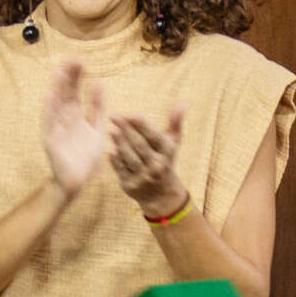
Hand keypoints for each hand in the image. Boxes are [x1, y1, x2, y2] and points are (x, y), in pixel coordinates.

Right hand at [42, 59, 108, 197]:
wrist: (77, 183)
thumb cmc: (86, 158)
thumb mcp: (97, 129)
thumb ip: (98, 108)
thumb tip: (99, 83)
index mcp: (76, 116)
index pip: (75, 91)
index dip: (76, 76)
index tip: (80, 60)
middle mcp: (64, 119)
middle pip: (65, 93)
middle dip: (67, 76)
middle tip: (70, 58)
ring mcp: (56, 128)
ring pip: (56, 104)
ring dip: (57, 88)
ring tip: (58, 70)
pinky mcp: (51, 140)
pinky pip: (50, 122)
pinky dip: (49, 109)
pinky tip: (49, 94)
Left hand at [108, 103, 189, 217]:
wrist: (162, 195)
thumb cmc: (165, 159)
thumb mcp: (173, 142)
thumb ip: (176, 121)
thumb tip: (185, 101)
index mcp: (167, 152)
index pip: (154, 137)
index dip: (143, 126)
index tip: (131, 114)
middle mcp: (157, 165)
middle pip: (140, 146)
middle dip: (127, 130)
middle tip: (114, 116)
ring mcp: (143, 177)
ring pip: (130, 158)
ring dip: (120, 143)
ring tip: (111, 129)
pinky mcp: (130, 186)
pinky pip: (121, 170)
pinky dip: (115, 160)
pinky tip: (110, 148)